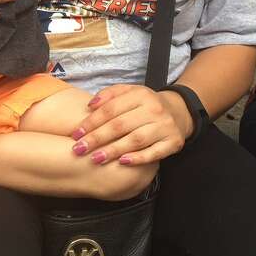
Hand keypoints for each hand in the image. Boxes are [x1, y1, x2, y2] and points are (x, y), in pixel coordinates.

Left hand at [71, 84, 193, 165]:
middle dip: (97, 138)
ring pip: (136, 140)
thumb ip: (109, 95)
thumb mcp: (130, 92)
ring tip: (95, 159)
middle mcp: (154, 109)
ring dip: (114, 150)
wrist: (179, 111)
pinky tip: (122, 162)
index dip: (92, 121)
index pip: (111, 108)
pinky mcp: (174, 142)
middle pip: (121, 125)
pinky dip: (138, 158)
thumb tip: (90, 106)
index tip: (76, 134)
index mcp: (140, 94)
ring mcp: (165, 126)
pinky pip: (155, 152)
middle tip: (79, 149)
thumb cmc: (145, 104)